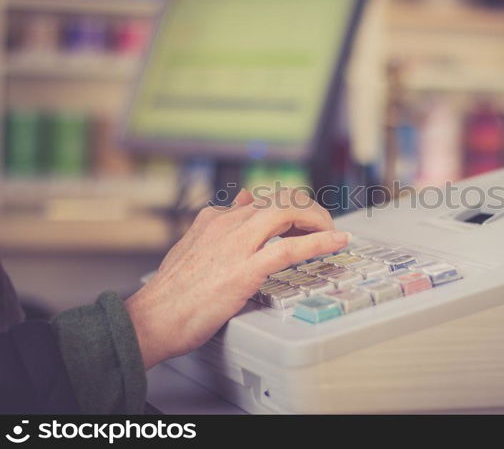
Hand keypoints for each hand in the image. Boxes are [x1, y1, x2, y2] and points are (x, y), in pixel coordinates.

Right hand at [125, 188, 348, 368]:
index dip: (290, 206)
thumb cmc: (171, 293)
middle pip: (280, 199)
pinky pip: (290, 248)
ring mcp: (236, 244)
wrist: (151, 319)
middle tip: (322, 225)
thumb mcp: (192, 247)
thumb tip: (242, 201)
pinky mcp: (244, 269)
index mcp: (215, 219)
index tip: (303, 218)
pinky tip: (337, 242)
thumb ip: (218, 226)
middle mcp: (227, 224)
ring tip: (332, 231)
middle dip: (308, 209)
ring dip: (317, 220)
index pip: (263, 198)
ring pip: (288, 213)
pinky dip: (319, 242)